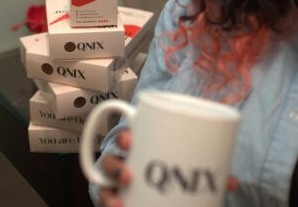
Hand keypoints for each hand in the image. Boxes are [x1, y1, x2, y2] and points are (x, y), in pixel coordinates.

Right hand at [98, 130, 237, 206]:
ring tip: (121, 204)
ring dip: (108, 194)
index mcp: (138, 145)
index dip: (124, 137)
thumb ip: (201, 166)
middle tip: (129, 175)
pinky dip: (111, 206)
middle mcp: (122, 161)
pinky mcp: (115, 197)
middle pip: (109, 160)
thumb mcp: (180, 162)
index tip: (131, 139)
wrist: (153, 185)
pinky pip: (106, 202)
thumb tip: (232, 181)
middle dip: (115, 166)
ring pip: (104, 185)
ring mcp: (115, 182)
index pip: (125, 137)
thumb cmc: (166, 165)